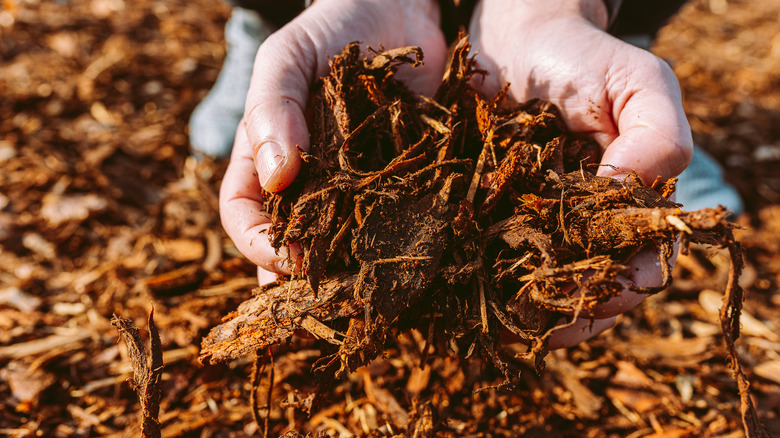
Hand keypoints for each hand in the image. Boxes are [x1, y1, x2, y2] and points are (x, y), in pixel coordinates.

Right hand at [219, 0, 446, 281]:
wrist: (396, 8)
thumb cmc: (329, 29)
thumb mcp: (287, 58)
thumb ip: (272, 107)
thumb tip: (276, 177)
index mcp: (265, 159)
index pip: (244, 216)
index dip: (257, 243)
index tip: (285, 257)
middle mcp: (308, 183)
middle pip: (293, 243)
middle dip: (305, 275)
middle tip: (330, 298)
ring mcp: (355, 187)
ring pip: (345, 244)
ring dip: (352, 272)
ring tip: (369, 294)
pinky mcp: (403, 181)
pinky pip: (397, 220)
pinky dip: (402, 244)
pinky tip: (415, 261)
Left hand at [469, 0, 692, 346]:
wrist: (513, 38)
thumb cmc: (580, 56)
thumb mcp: (636, 84)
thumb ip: (655, 139)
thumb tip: (629, 205)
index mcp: (632, 203)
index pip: (644, 262)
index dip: (626, 286)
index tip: (600, 297)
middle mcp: (590, 224)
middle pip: (593, 288)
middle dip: (574, 313)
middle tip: (543, 327)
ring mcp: (541, 225)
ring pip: (544, 286)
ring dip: (530, 313)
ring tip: (506, 330)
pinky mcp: (494, 218)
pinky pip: (495, 262)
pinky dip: (489, 286)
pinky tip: (473, 304)